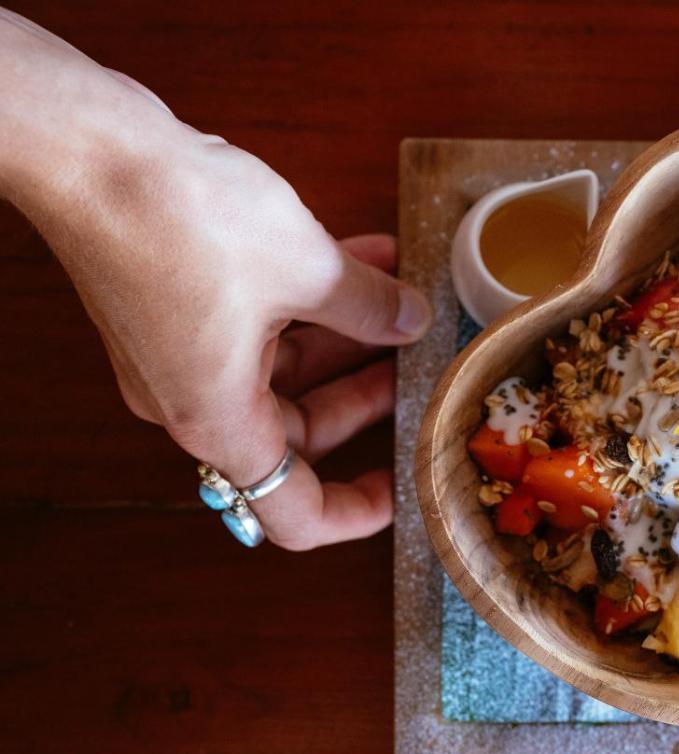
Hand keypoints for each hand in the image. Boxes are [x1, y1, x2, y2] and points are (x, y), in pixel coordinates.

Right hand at [1, 11, 430, 548]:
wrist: (87, 146)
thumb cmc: (182, 219)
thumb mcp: (308, 268)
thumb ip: (370, 308)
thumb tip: (410, 320)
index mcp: (219, 419)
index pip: (292, 510)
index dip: (357, 509)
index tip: (404, 481)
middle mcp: (192, 399)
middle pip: (297, 430)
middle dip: (366, 396)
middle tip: (419, 363)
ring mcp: (179, 351)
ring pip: (283, 369)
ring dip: (346, 333)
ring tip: (405, 295)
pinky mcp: (173, 303)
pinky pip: (258, 323)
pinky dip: (310, 300)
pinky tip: (370, 256)